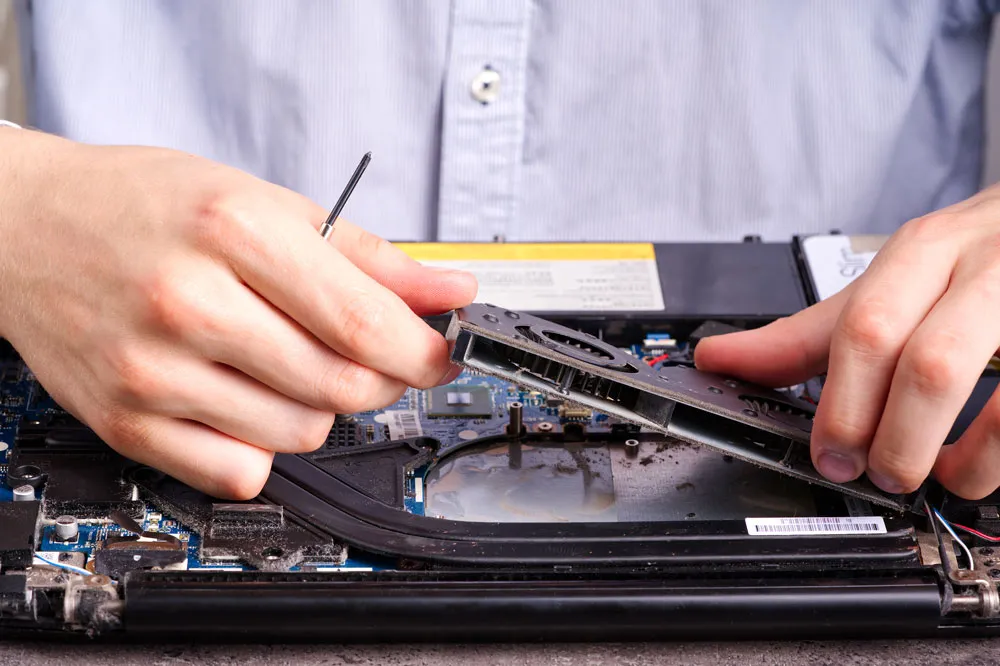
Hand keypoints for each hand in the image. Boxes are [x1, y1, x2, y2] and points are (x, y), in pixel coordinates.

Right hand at [0, 130, 475, 498]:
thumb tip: (450, 291)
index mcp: (231, 231)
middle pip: (339, 385)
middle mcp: (187, 303)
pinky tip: (247, 403)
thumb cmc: (143, 205)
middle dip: (380, 378)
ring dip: (321, 410)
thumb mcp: (263, 202)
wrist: (26, 227)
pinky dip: (264, 448)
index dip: (422, 350)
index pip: (360, 320)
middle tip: (372, 355)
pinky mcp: (126, 423)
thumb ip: (366, 255)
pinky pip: (239, 472)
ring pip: (299, 434)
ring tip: (291, 365)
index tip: (444, 356)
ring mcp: (151, 371)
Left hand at [695, 189, 999, 498]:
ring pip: (957, 374)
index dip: (836, 404)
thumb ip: (819, 329)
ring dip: (927, 444)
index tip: (823, 454)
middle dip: (869, 426)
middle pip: (910, 353)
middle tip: (858, 469)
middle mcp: (980, 265)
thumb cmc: (984, 257)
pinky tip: (975, 466)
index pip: (860, 324)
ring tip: (917, 476)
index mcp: (924, 251)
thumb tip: (721, 358)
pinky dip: (992, 453)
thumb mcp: (900, 281)